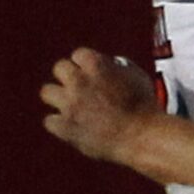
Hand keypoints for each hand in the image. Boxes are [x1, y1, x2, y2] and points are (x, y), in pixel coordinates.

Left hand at [41, 49, 155, 164]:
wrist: (144, 138)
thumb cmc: (145, 107)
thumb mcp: (137, 76)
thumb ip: (119, 66)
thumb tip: (110, 64)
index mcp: (96, 65)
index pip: (79, 55)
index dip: (88, 66)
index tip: (96, 76)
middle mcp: (79, 82)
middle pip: (60, 68)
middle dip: (70, 77)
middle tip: (82, 89)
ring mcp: (70, 105)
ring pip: (47, 92)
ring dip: (59, 98)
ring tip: (72, 107)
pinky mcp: (65, 127)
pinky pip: (50, 121)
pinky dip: (60, 125)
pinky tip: (73, 128)